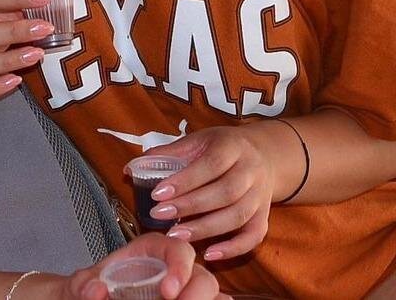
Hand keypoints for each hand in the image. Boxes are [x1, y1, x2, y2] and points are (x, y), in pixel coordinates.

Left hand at [32, 234, 219, 298]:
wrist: (92, 298)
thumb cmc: (94, 288)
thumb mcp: (84, 283)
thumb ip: (85, 283)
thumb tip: (95, 290)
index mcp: (154, 251)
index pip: (177, 250)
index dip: (179, 268)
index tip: (168, 292)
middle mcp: (176, 269)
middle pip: (203, 277)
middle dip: (197, 294)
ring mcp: (185, 290)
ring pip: (211, 295)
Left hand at [145, 124, 284, 261]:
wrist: (264, 155)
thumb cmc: (223, 148)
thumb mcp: (198, 141)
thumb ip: (168, 153)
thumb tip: (130, 167)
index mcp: (232, 147)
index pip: (211, 164)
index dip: (185, 181)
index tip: (158, 194)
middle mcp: (251, 171)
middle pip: (225, 192)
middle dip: (190, 206)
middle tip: (160, 215)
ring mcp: (260, 195)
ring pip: (237, 216)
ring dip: (205, 229)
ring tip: (176, 235)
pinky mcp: (264, 216)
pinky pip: (253, 236)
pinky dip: (233, 248)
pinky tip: (209, 254)